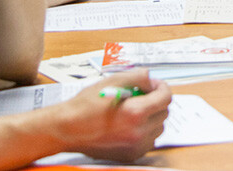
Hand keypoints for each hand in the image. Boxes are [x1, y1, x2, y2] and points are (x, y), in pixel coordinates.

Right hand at [55, 69, 170, 161]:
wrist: (67, 130)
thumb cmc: (85, 105)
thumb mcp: (111, 81)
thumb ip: (137, 76)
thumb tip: (151, 79)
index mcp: (136, 112)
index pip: (166, 98)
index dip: (161, 87)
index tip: (153, 85)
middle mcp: (139, 132)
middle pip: (164, 112)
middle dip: (157, 101)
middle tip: (142, 94)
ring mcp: (136, 146)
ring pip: (158, 127)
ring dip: (152, 116)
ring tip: (135, 109)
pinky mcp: (131, 155)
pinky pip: (149, 141)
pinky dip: (146, 131)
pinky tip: (130, 124)